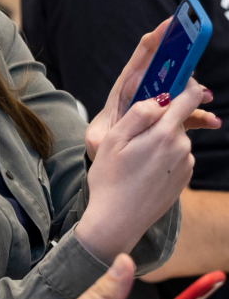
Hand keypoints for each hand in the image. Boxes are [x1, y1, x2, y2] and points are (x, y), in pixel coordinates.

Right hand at [76, 80, 198, 262]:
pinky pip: (174, 155)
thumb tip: (159, 98)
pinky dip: (160, 155)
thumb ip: (139, 114)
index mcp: (164, 134)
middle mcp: (182, 148)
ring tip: (132, 156)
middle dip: (160, 116)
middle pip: (178, 118)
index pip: (188, 97)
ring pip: (174, 137)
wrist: (118, 221)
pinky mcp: (184, 179)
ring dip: (158, 138)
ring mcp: (185, 164)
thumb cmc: (110, 179)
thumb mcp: (114, 140)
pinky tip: (141, 168)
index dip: (184, 83)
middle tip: (132, 131)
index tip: (173, 77)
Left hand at [86, 20, 219, 160]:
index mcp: (127, 86)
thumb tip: (117, 128)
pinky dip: (201, 114)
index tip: (173, 22)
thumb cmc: (105, 141)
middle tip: (196, 61)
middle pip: (169, 66)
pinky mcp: (170, 114)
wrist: (115, 155)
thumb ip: (104, 135)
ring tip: (207, 97)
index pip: (144, 54)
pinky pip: (189, 110)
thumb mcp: (99, 138)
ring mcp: (160, 101)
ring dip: (197, 91)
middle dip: (186, 61)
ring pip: (183, 88)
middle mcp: (146, 89)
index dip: (159, 36)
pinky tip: (211, 121)